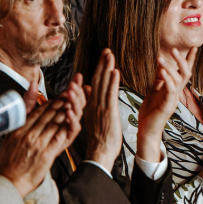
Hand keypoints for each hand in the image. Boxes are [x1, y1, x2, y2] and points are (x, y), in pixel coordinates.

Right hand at [0, 76, 84, 196]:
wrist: (11, 181)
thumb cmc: (11, 161)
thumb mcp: (9, 137)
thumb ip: (19, 120)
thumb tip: (23, 107)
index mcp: (19, 130)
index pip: (38, 111)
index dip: (52, 100)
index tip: (62, 92)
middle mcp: (28, 134)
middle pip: (48, 114)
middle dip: (62, 100)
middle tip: (73, 90)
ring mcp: (38, 144)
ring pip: (55, 122)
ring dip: (66, 110)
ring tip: (76, 100)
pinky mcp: (46, 154)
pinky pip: (59, 137)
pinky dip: (67, 126)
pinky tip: (73, 118)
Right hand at [83, 49, 122, 170]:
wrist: (100, 153)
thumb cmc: (100, 139)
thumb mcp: (93, 118)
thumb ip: (90, 103)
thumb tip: (88, 89)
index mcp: (91, 105)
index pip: (95, 83)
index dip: (99, 69)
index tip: (103, 56)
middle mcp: (94, 104)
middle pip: (97, 80)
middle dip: (102, 64)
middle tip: (107, 50)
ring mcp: (100, 108)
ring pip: (102, 85)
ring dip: (106, 68)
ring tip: (110, 55)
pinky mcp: (107, 113)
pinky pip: (109, 95)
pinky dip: (111, 83)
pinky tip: (114, 72)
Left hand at [136, 48, 196, 162]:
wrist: (147, 130)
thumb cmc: (150, 112)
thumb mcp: (154, 92)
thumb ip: (159, 80)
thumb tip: (161, 66)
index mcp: (173, 89)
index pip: (184, 71)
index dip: (189, 60)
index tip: (194, 47)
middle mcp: (176, 93)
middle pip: (185, 73)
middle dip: (182, 60)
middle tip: (174, 49)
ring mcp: (173, 99)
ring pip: (178, 80)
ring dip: (170, 68)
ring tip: (160, 58)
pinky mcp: (168, 106)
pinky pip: (170, 90)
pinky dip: (167, 79)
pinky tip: (161, 71)